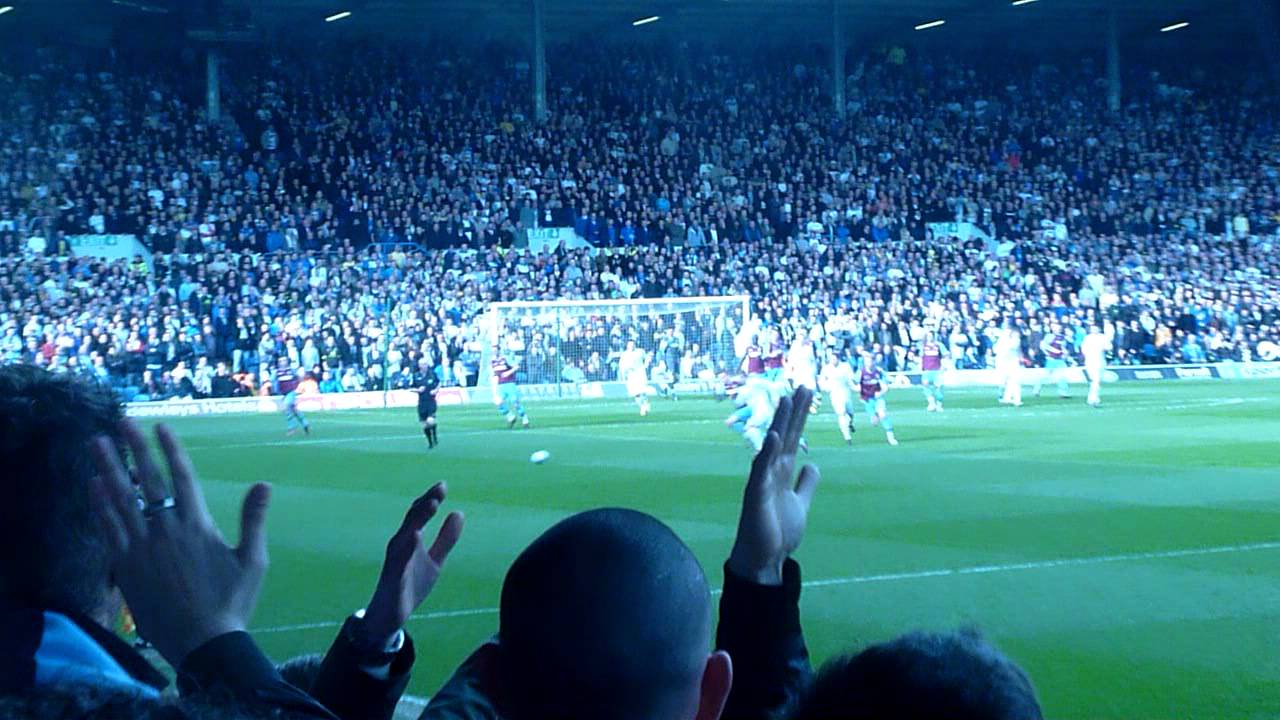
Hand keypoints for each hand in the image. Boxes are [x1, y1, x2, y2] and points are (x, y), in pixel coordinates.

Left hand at [90, 420, 270, 666]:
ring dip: (108, 469)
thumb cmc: (232, 601)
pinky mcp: (125, 567)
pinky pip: (109, 529)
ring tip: (97, 444)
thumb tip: (263, 483)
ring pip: (121, 500)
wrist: (202, 641)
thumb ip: (253, 519)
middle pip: (146, 480)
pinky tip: (94, 487)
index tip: (160, 426)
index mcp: (198, 525)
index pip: (181, 477)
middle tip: (121, 422)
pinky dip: (100, 506)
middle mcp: (166, 530)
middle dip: (134, 448)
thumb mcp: (252, 560)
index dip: (170, 449)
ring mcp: (142, 547)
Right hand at [359, 482, 463, 648]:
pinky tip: (415, 536)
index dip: (431, 499)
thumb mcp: (435, 560)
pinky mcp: (393, 578)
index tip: (443, 485)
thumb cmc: (411, 585)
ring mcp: (395, 561)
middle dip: (425, 503)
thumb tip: (459, 512)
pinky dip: (406, 548)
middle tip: (439, 489)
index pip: (420, 514)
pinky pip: (399, 561)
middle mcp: (400, 545)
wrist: (391, 617)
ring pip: (405, 534)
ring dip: (417, 518)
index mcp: (410, 539)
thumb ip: (446, 539)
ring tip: (431, 504)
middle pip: (412, 519)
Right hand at [727, 386, 819, 585]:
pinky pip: (761, 470)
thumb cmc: (777, 532)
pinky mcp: (755, 495)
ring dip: (780, 423)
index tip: (806, 394)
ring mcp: (762, 481)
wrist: (764, 559)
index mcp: (781, 472)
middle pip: (784, 435)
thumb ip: (806, 484)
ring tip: (787, 400)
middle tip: (803, 387)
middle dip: (794, 412)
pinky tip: (774, 435)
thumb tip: (813, 465)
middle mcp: (770, 471)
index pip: (792, 437)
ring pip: (772, 446)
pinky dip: (767, 452)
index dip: (799, 416)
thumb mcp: (800, 504)